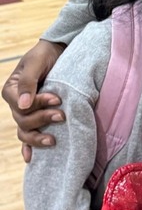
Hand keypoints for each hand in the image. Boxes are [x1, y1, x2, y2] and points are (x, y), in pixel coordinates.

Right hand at [1, 40, 64, 160]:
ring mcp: (25, 112)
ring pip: (25, 131)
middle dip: (42, 119)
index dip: (38, 105)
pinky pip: (27, 136)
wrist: (57, 52)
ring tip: (53, 140)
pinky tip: (31, 158)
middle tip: (62, 115)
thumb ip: (28, 82)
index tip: (57, 98)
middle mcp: (16, 103)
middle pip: (23, 121)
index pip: (21, 106)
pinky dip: (28, 147)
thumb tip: (23, 105)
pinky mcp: (36, 116)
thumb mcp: (35, 63)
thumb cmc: (44, 55)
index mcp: (11, 90)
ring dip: (38, 137)